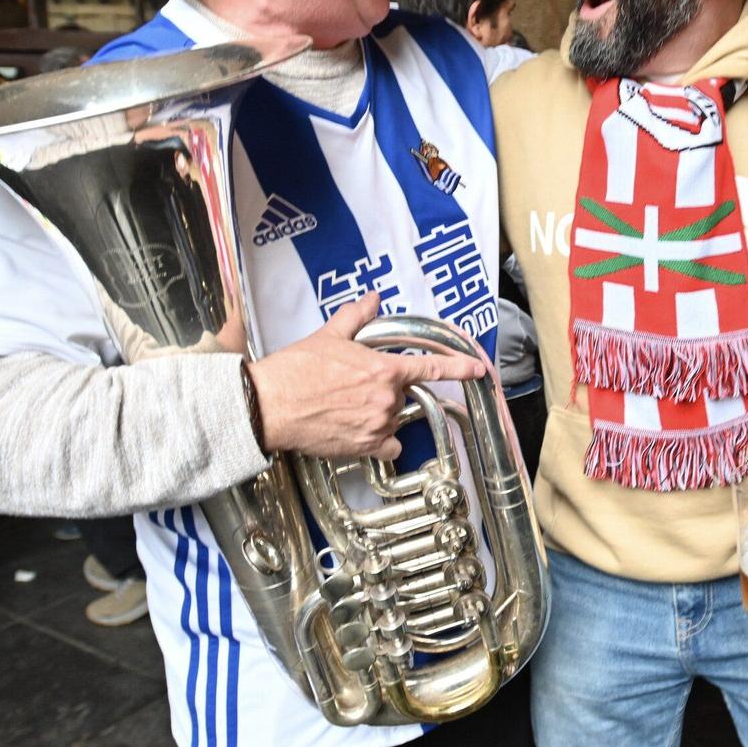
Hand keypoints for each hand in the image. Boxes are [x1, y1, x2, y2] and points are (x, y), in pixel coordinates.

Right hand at [246, 294, 487, 459]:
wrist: (269, 405)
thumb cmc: (296, 370)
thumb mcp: (329, 336)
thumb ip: (357, 317)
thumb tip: (372, 299)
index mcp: (383, 369)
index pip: (430, 366)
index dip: (458, 367)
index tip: (477, 369)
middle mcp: (386, 399)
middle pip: (402, 394)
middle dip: (384, 389)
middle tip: (352, 386)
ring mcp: (377, 425)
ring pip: (393, 419)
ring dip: (378, 413)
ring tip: (344, 406)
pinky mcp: (364, 447)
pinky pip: (388, 445)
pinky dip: (378, 440)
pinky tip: (355, 429)